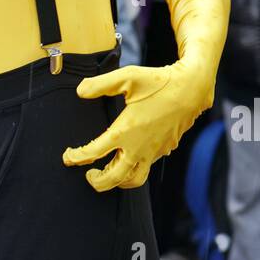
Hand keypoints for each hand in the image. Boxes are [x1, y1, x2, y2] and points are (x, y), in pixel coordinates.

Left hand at [63, 61, 213, 190]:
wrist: (192, 88)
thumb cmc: (158, 81)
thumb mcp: (127, 77)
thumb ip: (100, 84)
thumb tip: (79, 91)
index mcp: (125, 131)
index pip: (94, 152)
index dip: (76, 157)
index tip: (67, 156)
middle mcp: (139, 147)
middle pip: (113, 179)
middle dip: (96, 181)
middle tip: (87, 173)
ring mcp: (153, 151)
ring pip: (133, 180)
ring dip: (117, 181)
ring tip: (106, 173)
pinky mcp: (164, 150)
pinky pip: (147, 167)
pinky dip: (133, 169)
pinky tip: (129, 157)